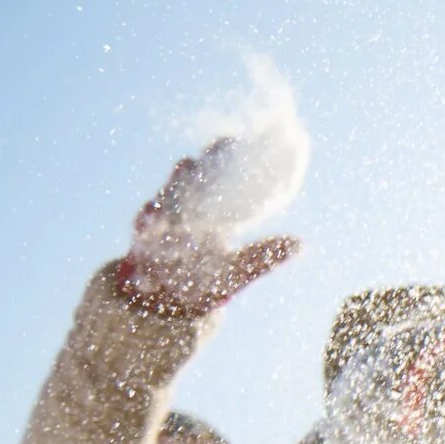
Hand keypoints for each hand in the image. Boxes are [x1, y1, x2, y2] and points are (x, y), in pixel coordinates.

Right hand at [113, 144, 299, 318]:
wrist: (171, 303)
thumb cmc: (208, 281)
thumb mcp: (241, 271)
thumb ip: (266, 256)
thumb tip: (301, 244)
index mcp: (212, 212)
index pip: (216, 178)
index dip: (221, 157)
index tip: (231, 140)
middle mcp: (184, 210)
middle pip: (188, 180)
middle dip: (197, 166)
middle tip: (212, 150)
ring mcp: (161, 222)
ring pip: (165, 196)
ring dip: (173, 185)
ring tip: (185, 169)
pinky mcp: (142, 241)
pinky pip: (143, 228)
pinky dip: (147, 222)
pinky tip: (152, 218)